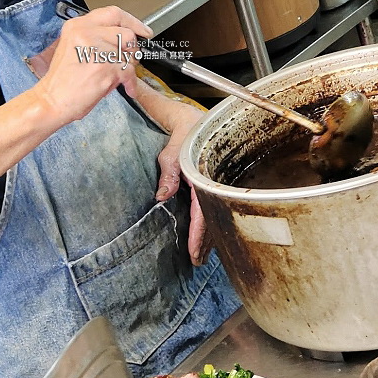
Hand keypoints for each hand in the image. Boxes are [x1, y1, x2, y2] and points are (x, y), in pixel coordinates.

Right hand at [33, 6, 151, 124]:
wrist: (52, 100)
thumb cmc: (63, 79)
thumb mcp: (74, 46)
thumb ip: (97, 36)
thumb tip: (124, 37)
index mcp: (78, 25)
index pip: (114, 13)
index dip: (132, 22)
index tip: (143, 31)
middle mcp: (86, 32)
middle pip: (126, 33)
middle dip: (131, 50)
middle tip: (126, 60)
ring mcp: (96, 49)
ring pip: (129, 54)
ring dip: (127, 68)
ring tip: (115, 76)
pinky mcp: (105, 67)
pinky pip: (129, 72)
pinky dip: (130, 82)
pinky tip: (126, 87)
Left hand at [154, 103, 210, 265]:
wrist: (195, 115)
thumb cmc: (186, 127)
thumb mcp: (174, 147)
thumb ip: (168, 170)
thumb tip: (161, 196)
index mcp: (206, 173)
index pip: (204, 211)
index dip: (200, 234)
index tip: (194, 252)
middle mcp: (215, 180)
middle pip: (213, 217)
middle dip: (206, 241)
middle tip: (197, 261)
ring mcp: (216, 181)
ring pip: (215, 212)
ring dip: (209, 234)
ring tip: (202, 255)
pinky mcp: (213, 180)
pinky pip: (213, 204)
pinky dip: (210, 221)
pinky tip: (207, 233)